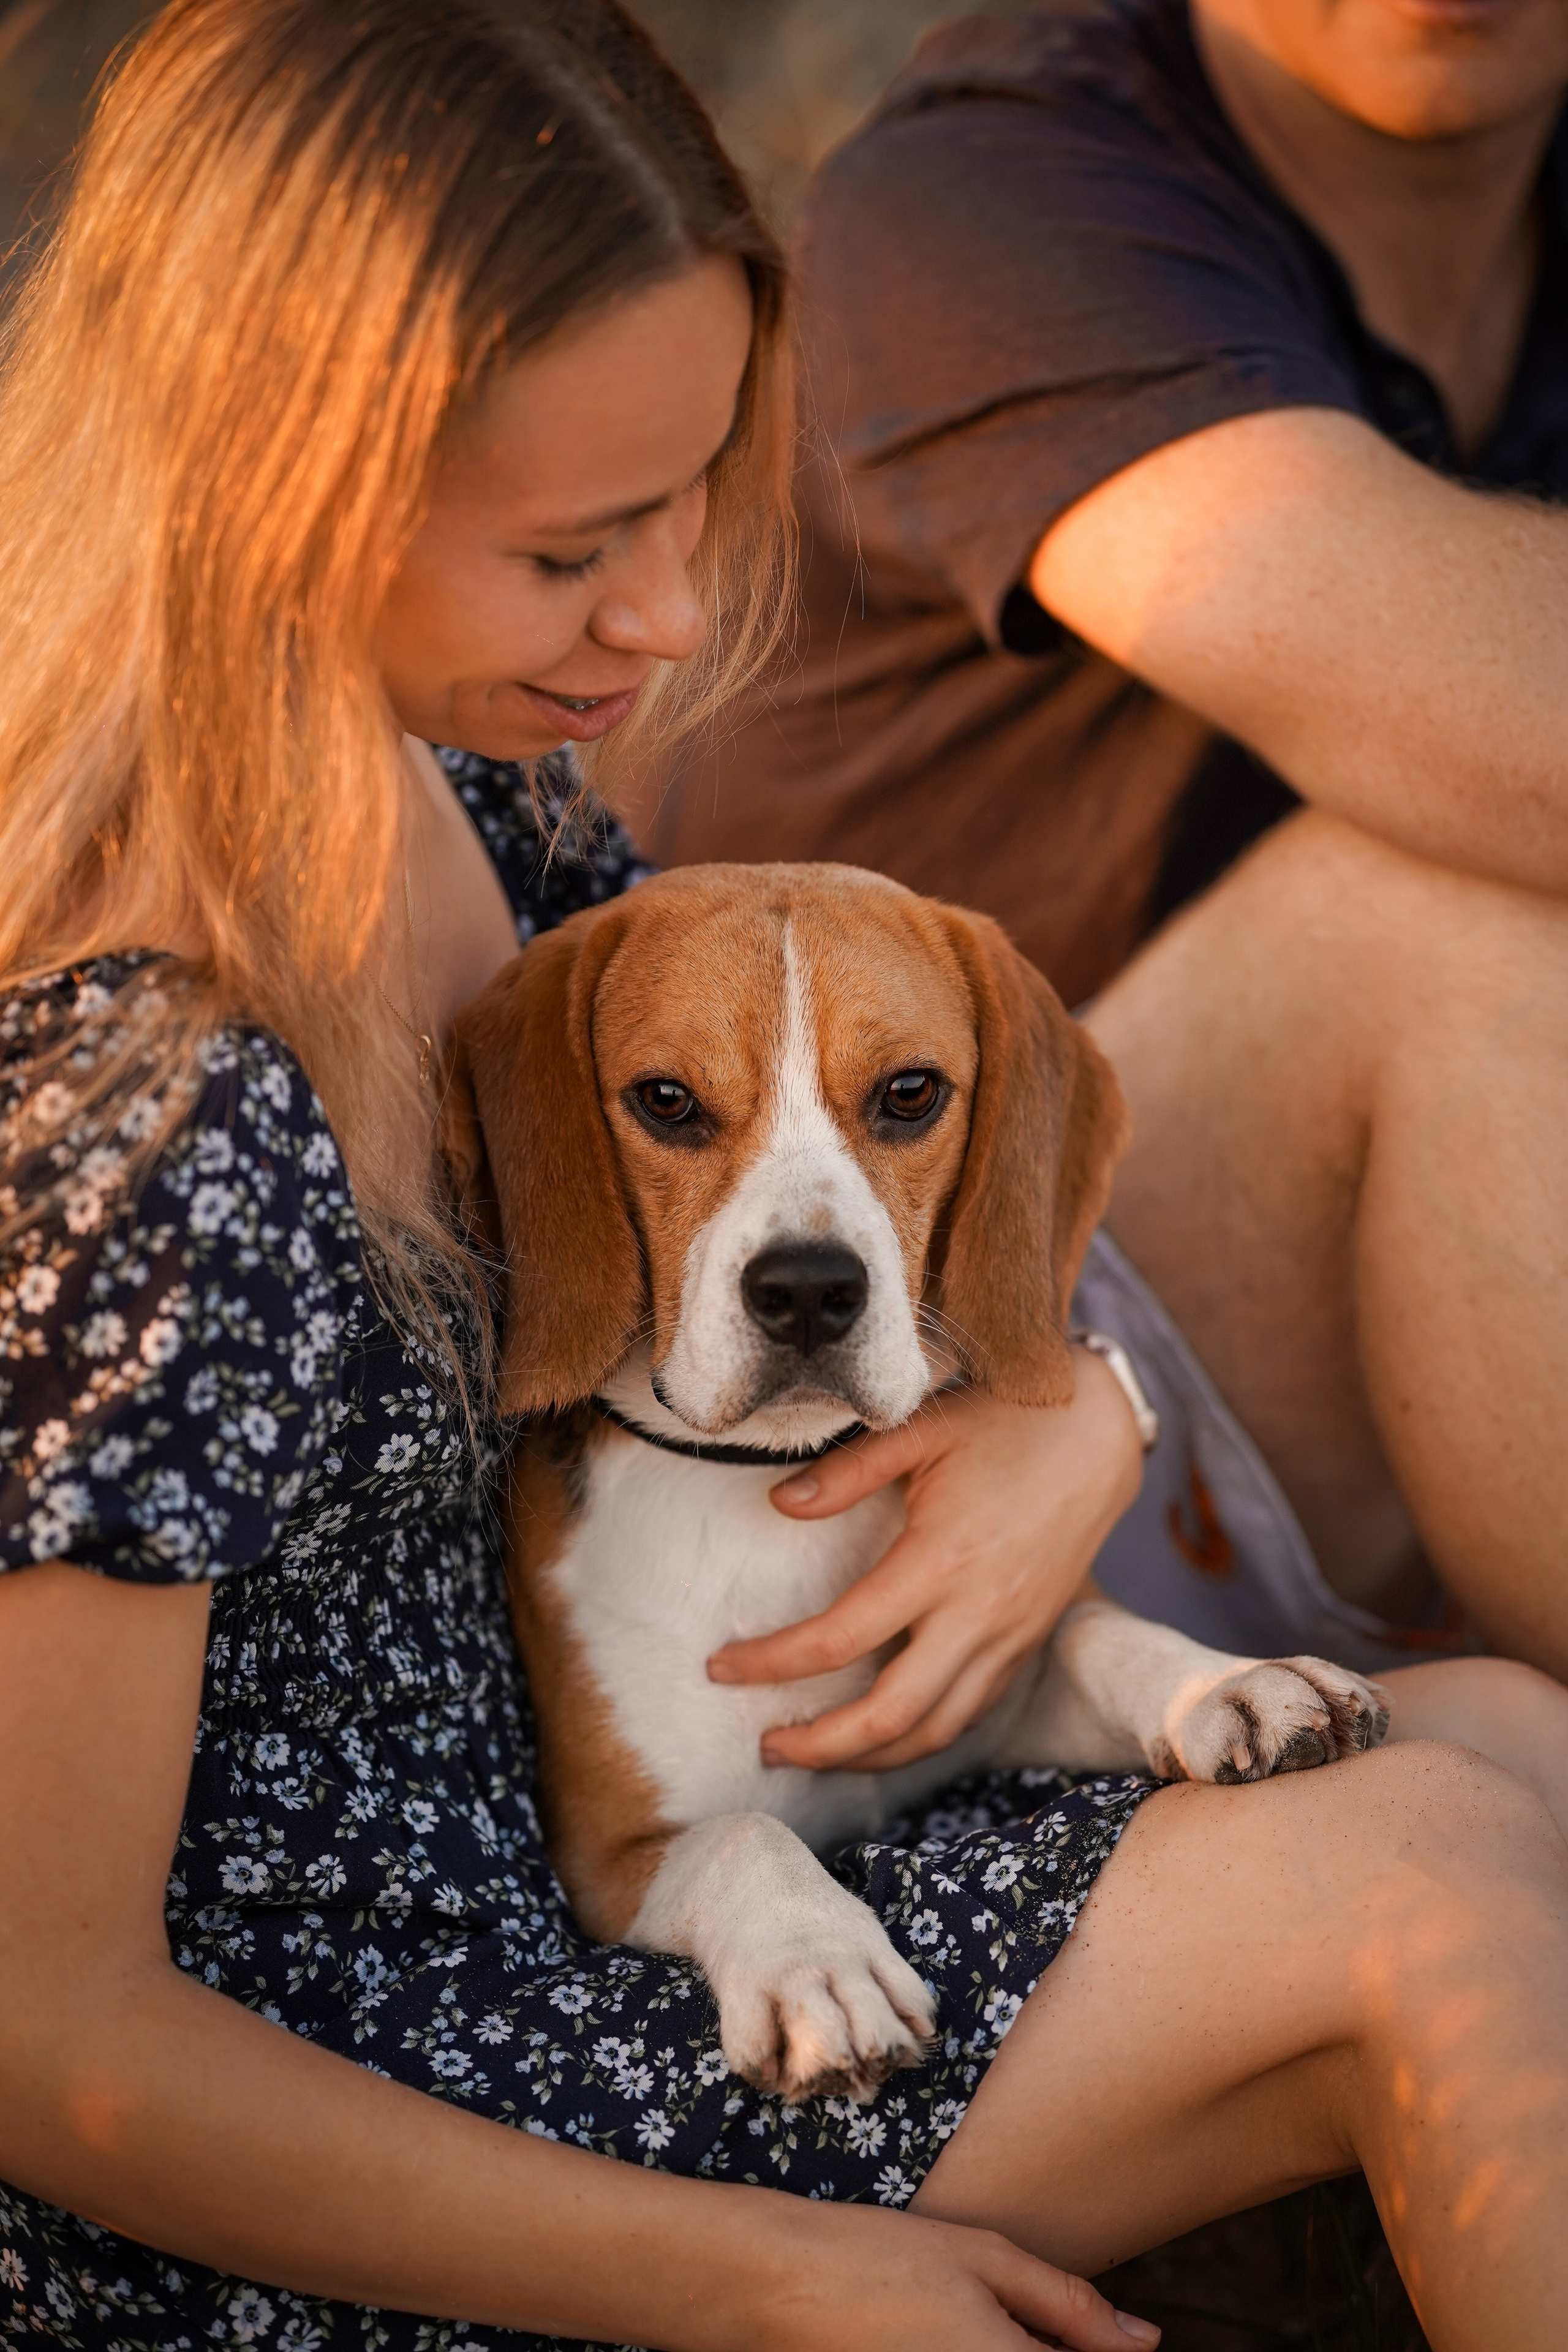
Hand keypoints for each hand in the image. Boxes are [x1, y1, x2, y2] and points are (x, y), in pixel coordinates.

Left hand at [706, 1354, 1143, 1771]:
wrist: (1100, 1433)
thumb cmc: (1008, 1422)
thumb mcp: (922, 1429)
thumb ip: (848, 1472)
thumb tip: (779, 1505)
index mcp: (940, 1562)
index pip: (839, 1638)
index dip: (772, 1663)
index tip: (721, 1667)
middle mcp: (977, 1615)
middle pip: (889, 1715)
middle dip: (820, 1745)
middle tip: (765, 1746)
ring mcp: (1009, 1637)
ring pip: (935, 1730)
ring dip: (869, 1757)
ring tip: (814, 1755)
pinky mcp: (1028, 1642)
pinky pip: (970, 1712)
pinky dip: (921, 1736)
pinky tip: (883, 1732)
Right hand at [741, 2202, 1158, 2351]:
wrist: (778, 2285)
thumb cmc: (880, 2258)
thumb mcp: (985, 2258)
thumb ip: (1072, 2307)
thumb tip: (1146, 2344)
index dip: (1094, 2347)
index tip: (1076, 2324)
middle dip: (1053, 2343)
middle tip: (1020, 2311)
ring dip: (1019, 2345)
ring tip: (977, 2315)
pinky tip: (949, 2329)